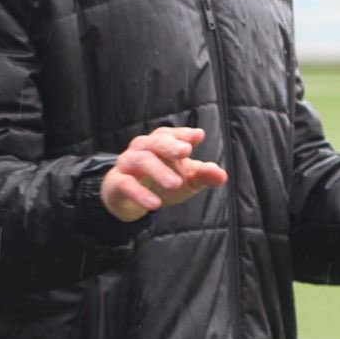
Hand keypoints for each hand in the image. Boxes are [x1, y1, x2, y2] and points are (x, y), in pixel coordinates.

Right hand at [100, 126, 228, 223]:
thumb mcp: (187, 179)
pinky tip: (154, 204)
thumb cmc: (162, 181)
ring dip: (158, 170)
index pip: (170, 134)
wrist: (130, 200)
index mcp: (159, 143)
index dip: (183, 134)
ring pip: (141, 160)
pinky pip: (126, 184)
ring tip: (175, 183)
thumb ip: (203, 175)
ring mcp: (127, 164)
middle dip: (170, 145)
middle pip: (154, 141)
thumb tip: (222, 176)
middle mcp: (142, 148)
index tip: (198, 136)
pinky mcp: (116, 183)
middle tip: (185, 152)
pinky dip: (139, 193)